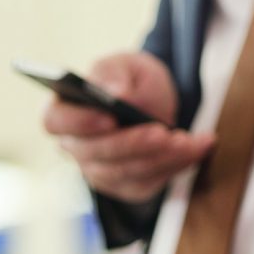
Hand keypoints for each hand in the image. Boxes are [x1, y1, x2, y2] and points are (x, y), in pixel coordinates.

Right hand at [43, 51, 214, 202]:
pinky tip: (198, 147)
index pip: (55, 122)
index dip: (79, 123)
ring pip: (125, 173)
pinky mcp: (126, 187)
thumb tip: (115, 91)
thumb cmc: (132, 82)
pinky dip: (176, 166)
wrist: (155, 104)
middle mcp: (76, 148)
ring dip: (160, 157)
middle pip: (95, 154)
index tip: (109, 118)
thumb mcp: (127, 66)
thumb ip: (117, 74)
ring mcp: (99, 172)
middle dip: (133, 144)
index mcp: (64, 111)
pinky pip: (149, 183)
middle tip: (162, 132)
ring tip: (188, 140)